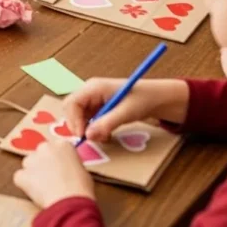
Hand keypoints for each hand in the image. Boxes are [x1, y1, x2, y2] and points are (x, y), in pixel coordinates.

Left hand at [14, 141, 94, 209]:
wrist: (69, 200)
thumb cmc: (81, 188)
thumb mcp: (82, 171)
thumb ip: (70, 165)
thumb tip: (67, 171)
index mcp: (62, 144)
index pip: (56, 148)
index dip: (57, 160)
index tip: (60, 170)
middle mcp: (45, 147)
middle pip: (40, 154)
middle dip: (43, 165)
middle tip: (51, 180)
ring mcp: (31, 160)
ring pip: (28, 165)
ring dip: (33, 174)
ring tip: (44, 189)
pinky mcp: (22, 174)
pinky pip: (20, 178)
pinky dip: (25, 185)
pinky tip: (35, 193)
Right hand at [64, 77, 189, 141]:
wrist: (155, 98)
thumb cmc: (142, 99)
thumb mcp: (126, 113)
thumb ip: (107, 123)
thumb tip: (88, 136)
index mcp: (94, 87)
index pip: (72, 102)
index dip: (74, 120)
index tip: (83, 136)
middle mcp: (90, 91)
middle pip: (71, 109)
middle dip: (78, 126)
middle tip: (93, 139)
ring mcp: (93, 99)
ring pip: (78, 116)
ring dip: (87, 129)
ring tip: (104, 137)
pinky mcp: (97, 107)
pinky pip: (87, 120)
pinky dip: (94, 130)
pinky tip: (106, 134)